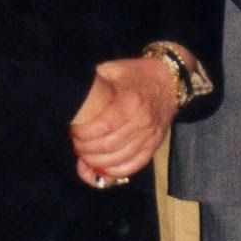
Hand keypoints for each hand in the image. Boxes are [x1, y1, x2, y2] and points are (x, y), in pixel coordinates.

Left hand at [70, 56, 176, 185]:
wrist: (169, 80)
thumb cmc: (136, 74)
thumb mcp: (112, 69)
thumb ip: (93, 84)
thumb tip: (71, 99)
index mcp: (131, 101)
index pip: (103, 126)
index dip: (84, 133)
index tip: (74, 130)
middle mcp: (143, 121)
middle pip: (109, 146)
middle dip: (86, 149)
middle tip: (76, 142)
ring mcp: (150, 136)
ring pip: (119, 159)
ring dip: (96, 162)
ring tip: (85, 154)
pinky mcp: (154, 145)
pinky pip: (134, 166)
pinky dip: (115, 171)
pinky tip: (101, 167)